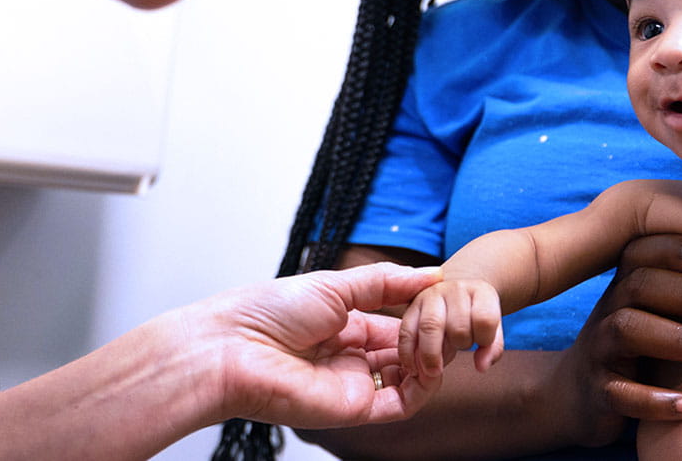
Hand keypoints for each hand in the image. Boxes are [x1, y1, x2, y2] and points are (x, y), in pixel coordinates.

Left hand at [201, 263, 443, 429]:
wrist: (233, 347)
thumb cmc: (267, 311)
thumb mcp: (334, 285)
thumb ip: (384, 282)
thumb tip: (431, 273)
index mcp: (343, 324)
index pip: (396, 322)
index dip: (422, 312)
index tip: (444, 296)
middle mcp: (350, 355)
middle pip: (406, 349)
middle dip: (430, 335)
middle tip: (448, 319)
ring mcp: (353, 383)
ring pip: (410, 377)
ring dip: (431, 358)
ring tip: (439, 338)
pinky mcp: (353, 408)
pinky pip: (400, 403)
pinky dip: (423, 387)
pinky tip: (430, 364)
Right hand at [397, 279, 504, 377]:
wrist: (455, 290)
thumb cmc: (475, 315)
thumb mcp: (492, 328)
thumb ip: (492, 349)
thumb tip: (481, 367)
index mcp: (480, 291)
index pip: (485, 319)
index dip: (485, 339)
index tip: (481, 343)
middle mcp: (454, 290)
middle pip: (458, 326)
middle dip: (460, 346)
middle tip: (461, 351)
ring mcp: (430, 296)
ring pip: (430, 327)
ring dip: (432, 355)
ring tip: (435, 371)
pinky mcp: (411, 307)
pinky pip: (407, 332)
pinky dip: (409, 354)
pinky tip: (414, 369)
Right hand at [552, 234, 681, 446]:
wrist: (579, 393)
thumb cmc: (639, 347)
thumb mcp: (655, 313)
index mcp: (625, 287)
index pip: (640, 254)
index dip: (670, 249)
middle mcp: (609, 311)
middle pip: (640, 286)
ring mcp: (599, 351)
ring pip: (629, 331)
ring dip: (681, 341)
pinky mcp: (598, 392)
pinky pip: (620, 393)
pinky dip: (655, 400)